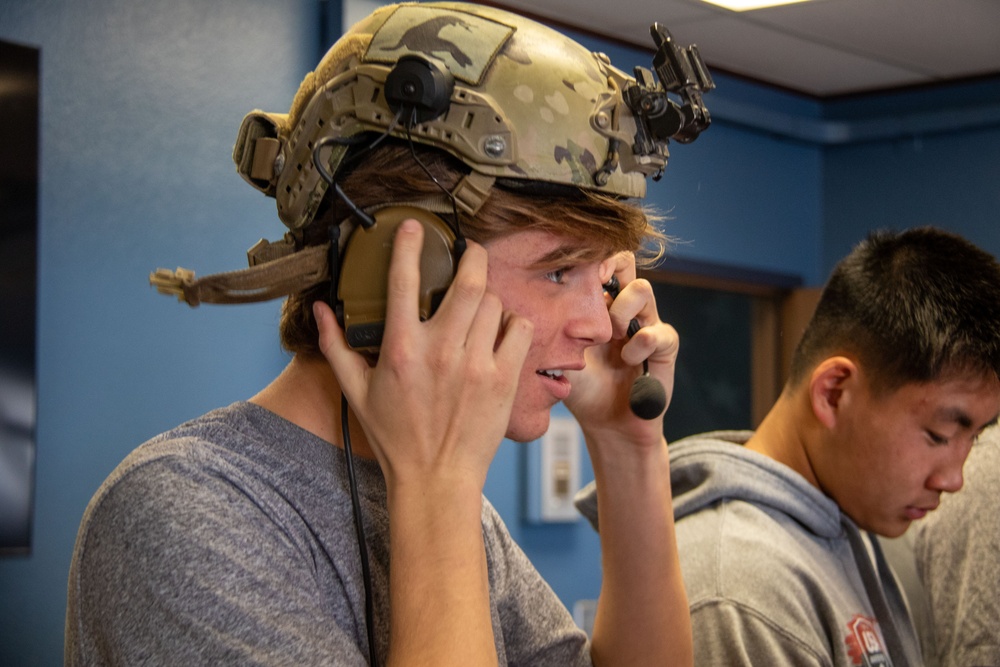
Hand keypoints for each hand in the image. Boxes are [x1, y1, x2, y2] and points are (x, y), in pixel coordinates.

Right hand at [314, 218, 533, 491]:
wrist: (436, 480)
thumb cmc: (395, 437)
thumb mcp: (356, 393)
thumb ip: (336, 347)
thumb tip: (321, 309)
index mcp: (401, 349)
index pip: (404, 282)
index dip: (410, 246)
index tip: (415, 227)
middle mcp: (441, 351)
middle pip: (467, 281)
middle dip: (471, 256)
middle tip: (469, 251)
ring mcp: (476, 364)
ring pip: (493, 302)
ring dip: (487, 295)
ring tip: (479, 303)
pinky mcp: (503, 379)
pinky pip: (518, 329)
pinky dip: (511, 322)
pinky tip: (499, 330)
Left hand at [564, 252, 677, 448]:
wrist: (606, 424)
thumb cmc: (579, 387)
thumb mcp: (556, 352)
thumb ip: (547, 326)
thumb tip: (520, 296)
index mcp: (597, 302)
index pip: (599, 260)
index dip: (588, 259)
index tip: (572, 273)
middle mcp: (623, 307)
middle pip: (625, 261)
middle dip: (609, 272)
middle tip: (594, 295)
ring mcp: (646, 323)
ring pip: (643, 289)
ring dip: (622, 310)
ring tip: (611, 336)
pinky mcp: (664, 347)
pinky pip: (659, 331)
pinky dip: (641, 343)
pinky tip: (627, 360)